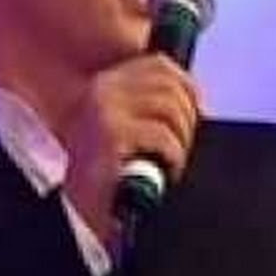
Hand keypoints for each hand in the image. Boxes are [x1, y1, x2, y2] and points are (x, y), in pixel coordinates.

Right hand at [61, 53, 202, 244]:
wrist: (77, 211)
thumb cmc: (106, 174)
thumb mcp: (125, 128)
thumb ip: (150, 108)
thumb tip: (197, 103)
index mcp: (105, 83)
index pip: (158, 65)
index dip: (187, 86)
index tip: (198, 112)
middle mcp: (102, 90)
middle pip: (169, 86)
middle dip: (187, 118)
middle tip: (182, 148)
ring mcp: (104, 110)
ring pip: (170, 108)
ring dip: (181, 140)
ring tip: (172, 163)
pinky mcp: (110, 135)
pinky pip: (162, 136)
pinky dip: (174, 157)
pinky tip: (166, 173)